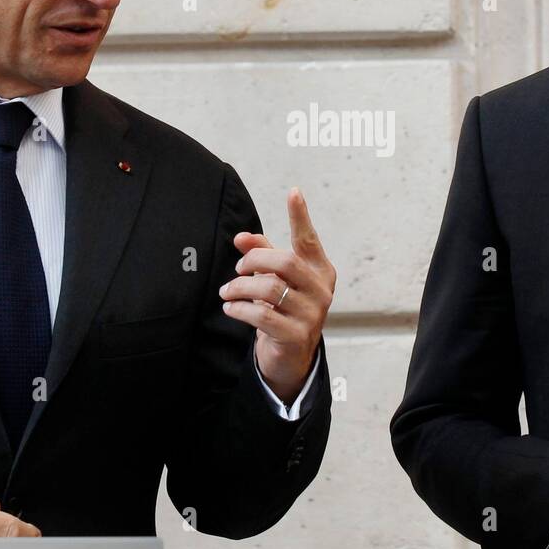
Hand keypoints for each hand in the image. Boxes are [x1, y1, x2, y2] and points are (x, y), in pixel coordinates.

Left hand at [218, 187, 335, 406]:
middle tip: (237, 269)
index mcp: (319, 271)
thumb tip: (240, 238)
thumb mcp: (274, 279)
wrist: (290, 357)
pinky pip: (263, 316)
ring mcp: (312, 314)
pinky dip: (240, 309)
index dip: (301, 216)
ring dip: (240, 287)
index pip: (309, 240)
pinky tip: (230, 308)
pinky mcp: (297, 336)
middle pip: (285, 262)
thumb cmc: (283, 309)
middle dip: (254, 261)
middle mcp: (321, 290)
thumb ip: (261, 255)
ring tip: (227, 292)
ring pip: (270, 288)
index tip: (294, 192)